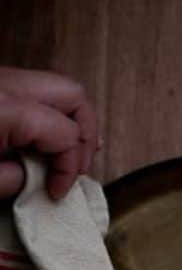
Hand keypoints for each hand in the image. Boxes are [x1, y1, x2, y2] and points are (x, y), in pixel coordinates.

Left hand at [0, 67, 98, 199]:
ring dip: (69, 121)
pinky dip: (47, 113)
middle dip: (84, 134)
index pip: (67, 134)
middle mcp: (6, 83)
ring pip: (56, 87)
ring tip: (65, 152)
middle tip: (75, 166)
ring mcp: (0, 78)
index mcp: (5, 107)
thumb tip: (38, 179)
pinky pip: (33, 90)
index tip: (57, 191)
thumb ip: (18, 180)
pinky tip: (41, 138)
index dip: (69, 169)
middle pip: (73, 95)